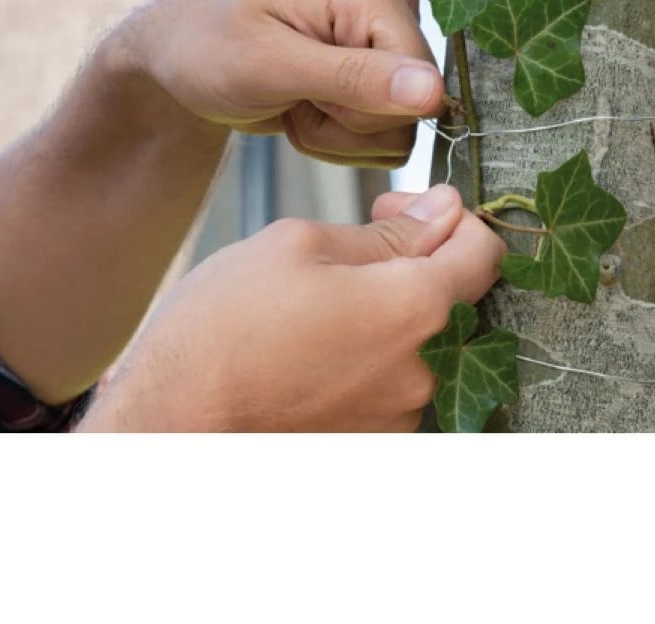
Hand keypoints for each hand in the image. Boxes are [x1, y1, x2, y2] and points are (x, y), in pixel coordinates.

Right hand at [76, 184, 505, 431]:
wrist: (169, 424)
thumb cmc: (225, 327)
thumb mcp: (299, 245)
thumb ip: (389, 231)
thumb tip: (443, 210)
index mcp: (415, 308)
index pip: (485, 251)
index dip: (451, 218)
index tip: (405, 211)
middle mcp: (425, 371)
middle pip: (454, 298)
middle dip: (416, 263)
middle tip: (351, 253)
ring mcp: (401, 417)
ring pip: (420, 343)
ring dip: (387, 316)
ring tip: (316, 311)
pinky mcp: (373, 444)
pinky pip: (391, 384)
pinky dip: (368, 360)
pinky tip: (313, 351)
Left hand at [122, 0, 443, 167]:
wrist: (184, 53)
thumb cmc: (210, 47)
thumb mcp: (271, 65)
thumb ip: (353, 79)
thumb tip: (433, 92)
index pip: (422, 80)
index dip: (363, 110)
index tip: (304, 92)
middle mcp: (397, 2)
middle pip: (415, 109)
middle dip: (347, 123)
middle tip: (294, 96)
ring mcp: (391, 34)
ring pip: (401, 129)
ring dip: (340, 134)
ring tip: (296, 99)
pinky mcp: (384, 65)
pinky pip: (388, 131)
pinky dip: (340, 136)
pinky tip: (306, 104)